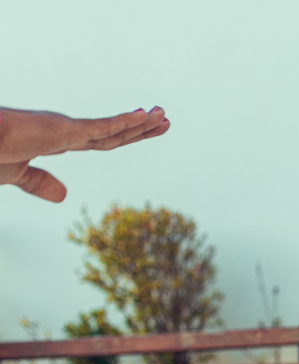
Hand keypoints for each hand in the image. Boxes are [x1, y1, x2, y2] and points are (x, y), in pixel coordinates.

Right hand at [0, 106, 169, 201]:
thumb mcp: (17, 174)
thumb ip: (40, 183)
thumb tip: (64, 196)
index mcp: (57, 139)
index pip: (100, 139)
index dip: (124, 134)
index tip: (144, 127)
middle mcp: (65, 131)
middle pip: (113, 132)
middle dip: (140, 126)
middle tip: (164, 118)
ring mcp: (65, 129)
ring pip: (113, 128)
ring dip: (140, 122)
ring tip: (163, 115)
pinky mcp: (63, 130)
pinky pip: (100, 128)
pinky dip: (123, 123)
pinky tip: (143, 116)